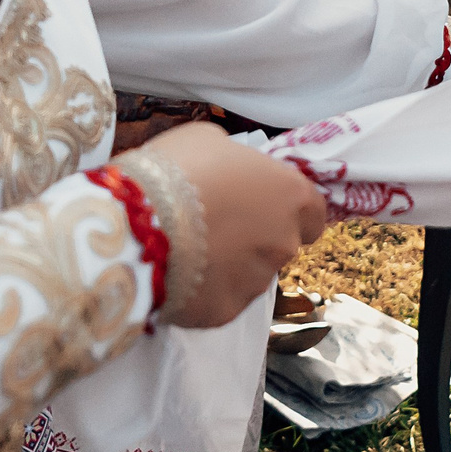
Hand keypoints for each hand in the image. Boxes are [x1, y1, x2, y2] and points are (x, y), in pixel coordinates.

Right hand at [128, 122, 327, 327]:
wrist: (138, 224)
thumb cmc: (178, 168)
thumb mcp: (209, 140)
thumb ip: (236, 159)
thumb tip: (234, 170)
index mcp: (290, 196)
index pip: (313, 212)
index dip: (288, 209)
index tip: (262, 206)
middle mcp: (285, 243)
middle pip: (280, 244)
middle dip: (255, 238)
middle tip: (214, 225)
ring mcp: (257, 282)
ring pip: (251, 274)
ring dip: (229, 264)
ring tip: (188, 250)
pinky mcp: (227, 311)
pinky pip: (220, 298)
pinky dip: (204, 289)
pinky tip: (176, 273)